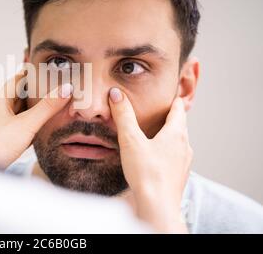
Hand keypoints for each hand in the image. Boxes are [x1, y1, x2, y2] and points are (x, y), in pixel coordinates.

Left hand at [0, 72, 72, 168]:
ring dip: (34, 108)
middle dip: (35, 91)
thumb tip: (65, 89)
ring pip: (20, 111)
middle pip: (19, 95)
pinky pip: (20, 126)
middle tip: (53, 86)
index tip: (44, 69)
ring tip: (51, 104)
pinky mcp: (3, 139)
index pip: (17, 79)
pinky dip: (31, 123)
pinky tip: (40, 127)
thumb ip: (47, 107)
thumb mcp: (27, 124)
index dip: (31, 73)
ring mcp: (0, 125)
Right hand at [109, 88, 192, 232]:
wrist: (157, 206)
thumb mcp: (130, 140)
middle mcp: (184, 146)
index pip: (178, 110)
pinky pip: (175, 158)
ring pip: (178, 143)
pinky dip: (167, 152)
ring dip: (169, 136)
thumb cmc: (146, 172)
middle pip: (180, 126)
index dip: (173, 101)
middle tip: (161, 111)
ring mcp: (183, 163)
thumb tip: (116, 94)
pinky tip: (155, 157)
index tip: (170, 95)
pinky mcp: (179, 176)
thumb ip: (123, 115)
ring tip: (156, 134)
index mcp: (176, 134)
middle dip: (171, 118)